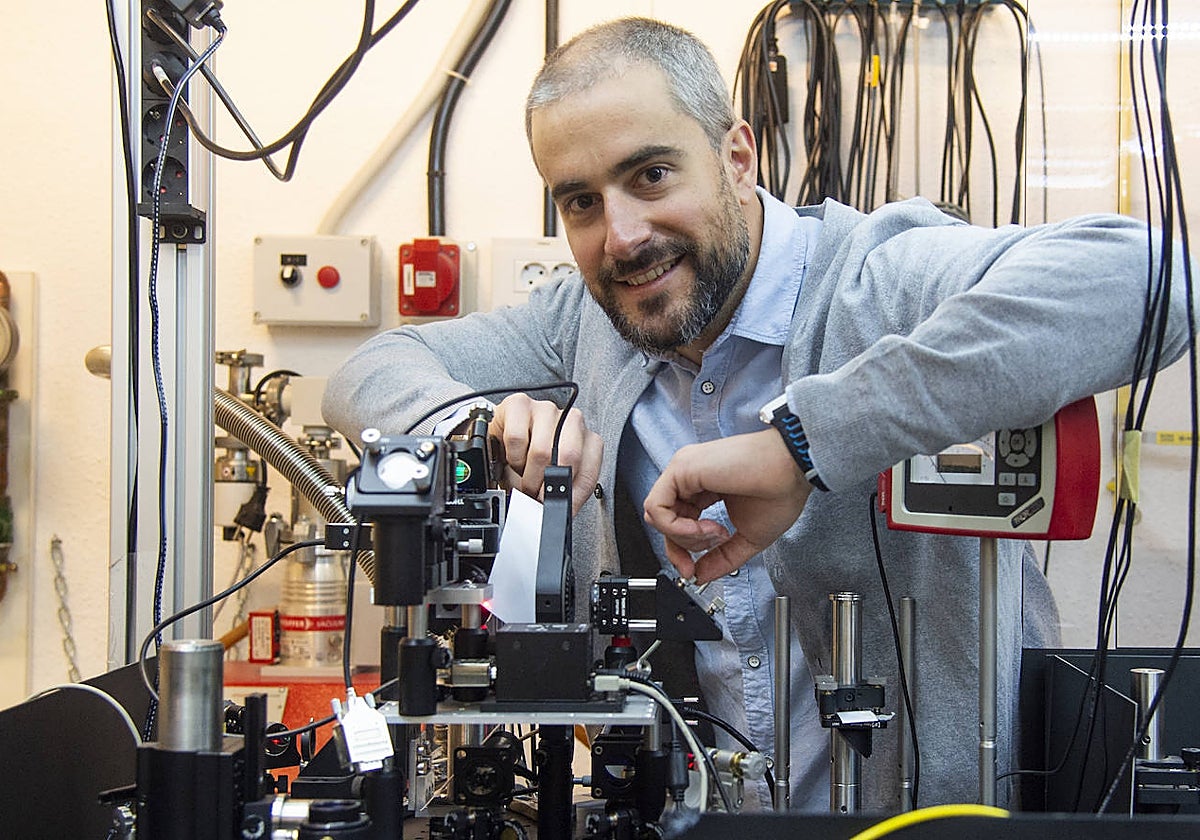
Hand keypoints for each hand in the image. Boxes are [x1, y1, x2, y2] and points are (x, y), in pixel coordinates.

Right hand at [490, 393, 603, 512]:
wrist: (499, 444)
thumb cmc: (528, 463)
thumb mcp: (550, 483)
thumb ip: (564, 495)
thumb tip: (563, 512)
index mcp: (587, 441)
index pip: (589, 471)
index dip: (572, 495)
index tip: (558, 507)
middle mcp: (571, 421)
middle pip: (569, 456)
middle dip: (547, 484)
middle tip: (535, 494)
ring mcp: (546, 409)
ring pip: (541, 450)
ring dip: (527, 473)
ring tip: (523, 475)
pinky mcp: (520, 404)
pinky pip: (517, 438)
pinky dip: (512, 456)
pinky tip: (512, 456)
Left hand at [643, 429, 812, 582]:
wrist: (793, 469)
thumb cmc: (780, 490)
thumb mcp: (747, 536)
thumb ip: (721, 557)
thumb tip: (701, 576)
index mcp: (703, 487)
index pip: (676, 523)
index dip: (682, 551)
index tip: (694, 570)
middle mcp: (690, 477)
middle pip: (663, 521)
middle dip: (681, 548)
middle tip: (705, 554)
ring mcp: (684, 471)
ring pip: (657, 515)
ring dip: (683, 537)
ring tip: (715, 534)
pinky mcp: (682, 468)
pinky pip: (658, 507)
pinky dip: (677, 528)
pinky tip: (705, 528)